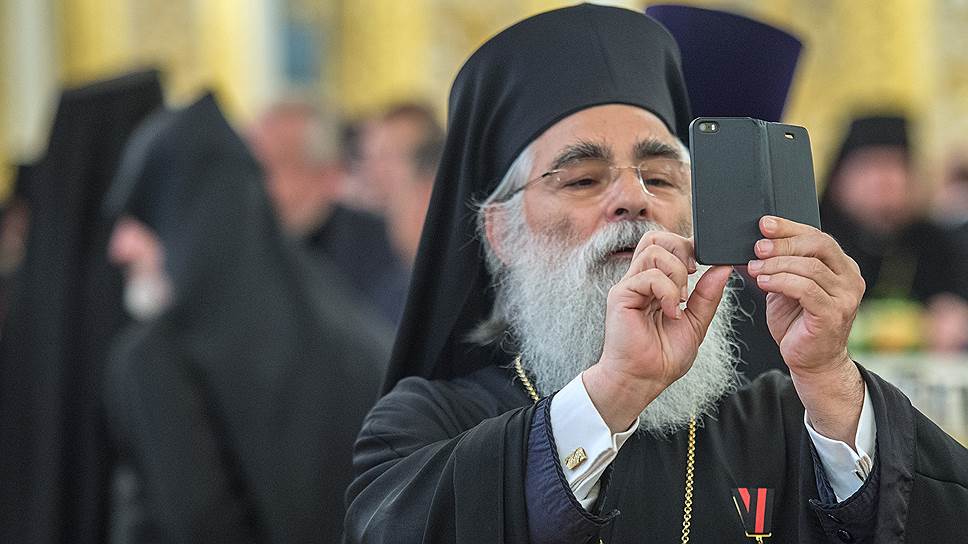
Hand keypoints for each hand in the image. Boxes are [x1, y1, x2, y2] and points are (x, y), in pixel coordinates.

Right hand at [583, 232, 731, 431]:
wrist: (643, 380)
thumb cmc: (663, 357)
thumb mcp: (696, 322)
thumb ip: (708, 295)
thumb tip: (723, 268)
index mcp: (655, 284)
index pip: (666, 246)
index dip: (686, 247)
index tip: (702, 266)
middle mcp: (639, 280)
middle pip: (656, 238)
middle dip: (681, 249)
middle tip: (692, 275)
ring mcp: (629, 286)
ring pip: (654, 251)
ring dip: (676, 274)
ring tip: (679, 300)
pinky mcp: (621, 295)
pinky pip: (649, 276)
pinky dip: (667, 291)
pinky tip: (671, 312)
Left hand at [746, 216, 864, 374]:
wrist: (811, 361)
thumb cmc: (798, 323)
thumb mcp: (787, 287)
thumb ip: (782, 266)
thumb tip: (760, 243)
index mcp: (842, 267)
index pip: (817, 237)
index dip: (789, 227)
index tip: (764, 224)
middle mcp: (850, 278)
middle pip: (818, 245)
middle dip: (784, 242)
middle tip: (758, 247)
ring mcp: (846, 297)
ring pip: (810, 267)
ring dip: (776, 264)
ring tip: (754, 268)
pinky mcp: (834, 314)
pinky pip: (805, 289)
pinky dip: (781, 282)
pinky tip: (763, 282)